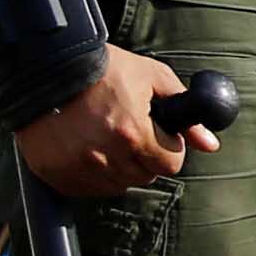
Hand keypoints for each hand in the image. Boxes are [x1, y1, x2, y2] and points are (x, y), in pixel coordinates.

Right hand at [17, 45, 213, 198]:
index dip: (168, 148)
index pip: (170, 165)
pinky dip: (91, 174)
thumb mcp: (151, 77)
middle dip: (144, 157)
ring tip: (105, 135)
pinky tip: (85, 146)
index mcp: (133, 133)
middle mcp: (106, 156)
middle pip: (144, 176)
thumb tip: (210, 144)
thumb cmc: (102, 67)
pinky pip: (86, 188)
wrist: (44, 66)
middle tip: (129, 130)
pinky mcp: (55, 174)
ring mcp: (78, 168)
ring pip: (117, 185)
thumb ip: (185, 110)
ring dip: (118, 166)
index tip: (157, 133)